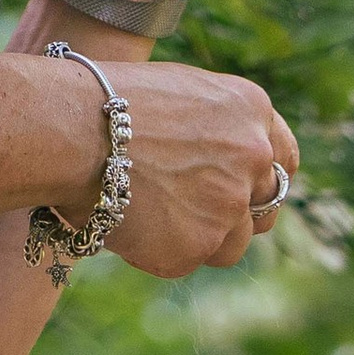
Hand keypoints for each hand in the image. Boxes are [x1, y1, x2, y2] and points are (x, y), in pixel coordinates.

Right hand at [44, 57, 298, 279]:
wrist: (68, 129)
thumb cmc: (106, 101)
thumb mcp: (179, 94)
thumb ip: (216, 128)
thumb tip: (225, 163)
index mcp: (251, 111)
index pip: (285, 158)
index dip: (263, 178)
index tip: (247, 189)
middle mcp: (252, 157)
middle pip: (267, 206)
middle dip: (239, 214)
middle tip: (199, 212)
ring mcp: (228, 206)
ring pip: (233, 244)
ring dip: (202, 238)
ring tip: (151, 212)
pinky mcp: (196, 247)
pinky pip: (189, 260)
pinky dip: (162, 249)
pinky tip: (130, 221)